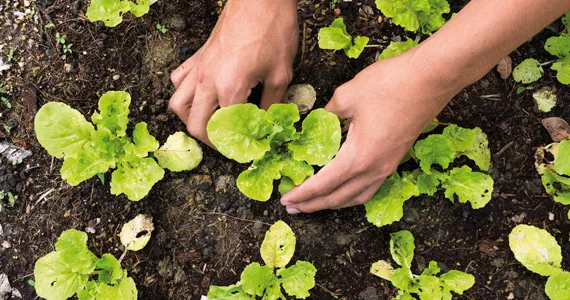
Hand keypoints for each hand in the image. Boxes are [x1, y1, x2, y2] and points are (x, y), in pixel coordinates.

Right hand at [169, 0, 297, 143]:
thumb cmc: (273, 31)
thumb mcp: (281, 73)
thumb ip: (272, 104)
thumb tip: (268, 125)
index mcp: (229, 88)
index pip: (224, 130)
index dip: (235, 146)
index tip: (246, 151)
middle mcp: (207, 81)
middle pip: (194, 124)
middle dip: (210, 140)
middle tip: (227, 143)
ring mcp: (199, 68)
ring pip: (178, 104)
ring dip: (191, 119)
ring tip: (209, 124)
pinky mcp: (197, 56)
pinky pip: (179, 81)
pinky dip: (185, 94)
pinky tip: (201, 96)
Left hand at [280, 49, 461, 212]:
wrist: (432, 78)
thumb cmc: (390, 84)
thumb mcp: (347, 96)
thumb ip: (326, 115)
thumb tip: (315, 124)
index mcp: (358, 157)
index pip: (322, 184)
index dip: (302, 194)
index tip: (285, 199)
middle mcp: (374, 169)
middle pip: (338, 198)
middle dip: (313, 204)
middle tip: (292, 207)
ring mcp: (388, 166)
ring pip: (356, 197)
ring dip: (333, 203)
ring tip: (314, 204)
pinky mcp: (396, 159)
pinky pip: (370, 187)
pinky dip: (351, 194)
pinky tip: (344, 189)